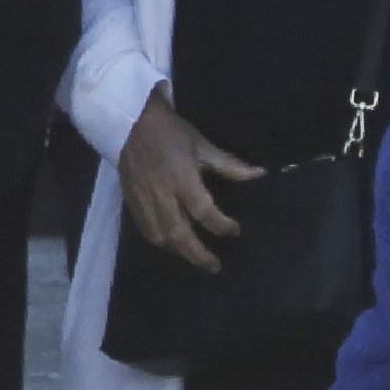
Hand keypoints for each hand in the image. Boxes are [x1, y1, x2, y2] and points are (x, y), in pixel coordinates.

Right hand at [119, 93, 262, 273]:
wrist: (129, 123)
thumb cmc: (170, 132)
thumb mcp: (202, 144)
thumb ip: (230, 165)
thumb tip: (259, 174)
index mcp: (182, 178)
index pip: (204, 212)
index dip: (222, 225)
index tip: (235, 230)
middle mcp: (162, 195)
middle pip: (180, 234)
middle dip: (199, 254)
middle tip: (215, 266)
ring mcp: (144, 201)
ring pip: (161, 237)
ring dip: (179, 251)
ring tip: (194, 256)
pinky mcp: (132, 202)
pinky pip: (146, 231)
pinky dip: (161, 241)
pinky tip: (171, 243)